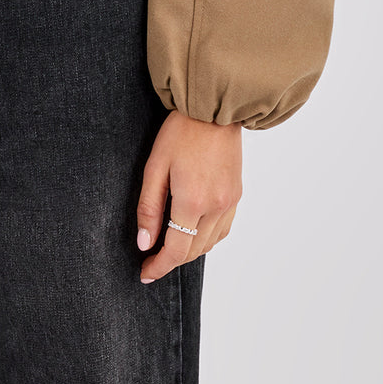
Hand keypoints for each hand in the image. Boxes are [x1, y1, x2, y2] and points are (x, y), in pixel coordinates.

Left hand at [136, 111, 242, 283]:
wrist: (213, 109)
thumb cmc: (181, 132)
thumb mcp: (155, 166)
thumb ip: (149, 207)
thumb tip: (145, 243)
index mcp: (192, 200)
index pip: (176, 250)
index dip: (159, 266)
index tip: (145, 273)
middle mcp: (216, 207)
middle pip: (193, 251)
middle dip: (171, 260)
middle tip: (151, 261)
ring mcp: (230, 203)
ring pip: (209, 244)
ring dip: (189, 251)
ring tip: (169, 247)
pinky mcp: (237, 196)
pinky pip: (223, 230)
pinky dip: (207, 238)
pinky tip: (193, 231)